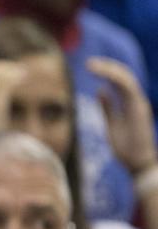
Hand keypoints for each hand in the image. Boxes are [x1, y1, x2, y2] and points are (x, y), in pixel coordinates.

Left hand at [88, 56, 157, 174]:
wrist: (138, 165)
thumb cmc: (127, 148)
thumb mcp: (112, 125)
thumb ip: (108, 108)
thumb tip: (101, 91)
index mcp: (130, 103)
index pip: (119, 80)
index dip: (106, 70)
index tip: (90, 65)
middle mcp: (136, 101)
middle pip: (123, 76)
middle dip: (107, 66)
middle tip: (88, 63)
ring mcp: (138, 104)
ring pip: (126, 79)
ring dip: (109, 69)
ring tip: (91, 65)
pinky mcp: (139, 109)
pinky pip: (129, 88)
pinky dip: (116, 78)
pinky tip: (103, 73)